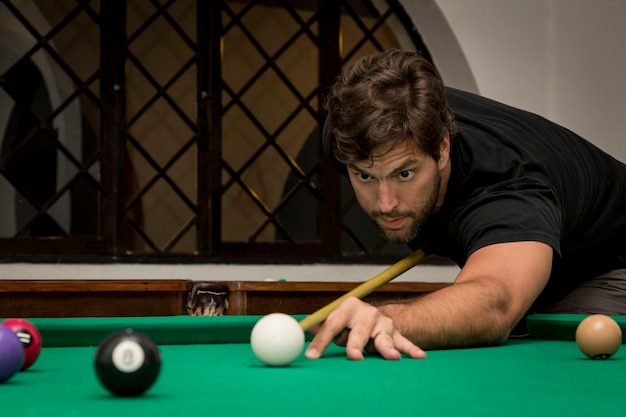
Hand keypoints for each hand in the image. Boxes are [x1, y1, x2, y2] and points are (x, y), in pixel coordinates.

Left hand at [304, 297, 425, 360]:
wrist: (373, 316)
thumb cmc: (349, 322)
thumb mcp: (334, 320)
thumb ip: (319, 326)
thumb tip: (300, 329)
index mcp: (348, 306)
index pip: (332, 324)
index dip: (321, 340)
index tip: (312, 355)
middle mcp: (367, 312)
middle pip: (359, 331)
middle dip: (355, 344)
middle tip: (353, 355)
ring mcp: (383, 323)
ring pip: (383, 337)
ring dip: (387, 348)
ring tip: (391, 357)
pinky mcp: (396, 333)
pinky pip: (404, 342)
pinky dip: (411, 350)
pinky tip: (419, 357)